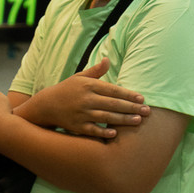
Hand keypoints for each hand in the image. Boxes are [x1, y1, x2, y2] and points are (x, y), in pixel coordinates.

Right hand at [13, 58, 149, 139]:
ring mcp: (81, 113)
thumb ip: (96, 71)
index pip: (113, 89)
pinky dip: (103, 131)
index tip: (142, 98)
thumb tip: (108, 59)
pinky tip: (115, 133)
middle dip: (131, 107)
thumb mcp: (79, 77)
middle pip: (113, 103)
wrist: (46, 105)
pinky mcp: (76, 126)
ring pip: (106, 116)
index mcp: (88, 85)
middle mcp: (85, 99)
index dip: (128, 94)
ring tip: (138, 120)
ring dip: (123, 119)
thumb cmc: (66, 90)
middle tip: (147, 111)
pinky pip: (92, 129)